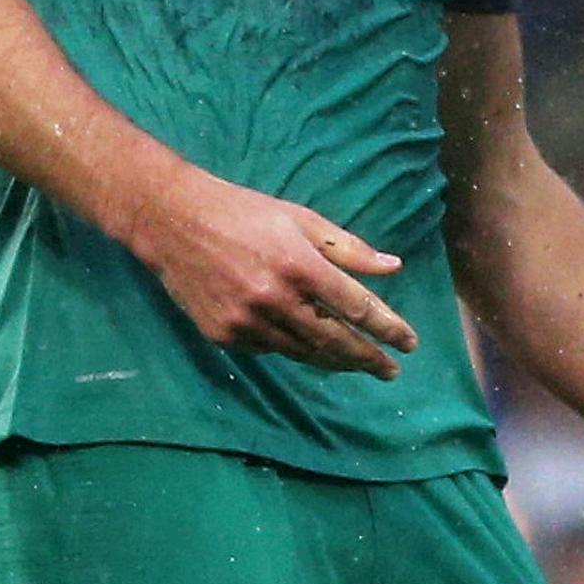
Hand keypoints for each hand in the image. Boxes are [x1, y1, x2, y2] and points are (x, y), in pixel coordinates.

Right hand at [123, 170, 417, 376]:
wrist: (173, 221)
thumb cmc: (246, 212)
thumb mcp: (302, 219)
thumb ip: (349, 248)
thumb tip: (393, 268)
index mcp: (299, 265)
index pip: (356, 308)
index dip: (388, 328)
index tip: (410, 343)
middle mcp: (274, 299)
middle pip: (334, 340)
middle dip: (368, 358)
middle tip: (392, 371)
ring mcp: (246, 322)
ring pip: (303, 352)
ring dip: (336, 362)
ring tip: (360, 365)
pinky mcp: (224, 335)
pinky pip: (272, 350)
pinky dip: (296, 350)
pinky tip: (312, 349)